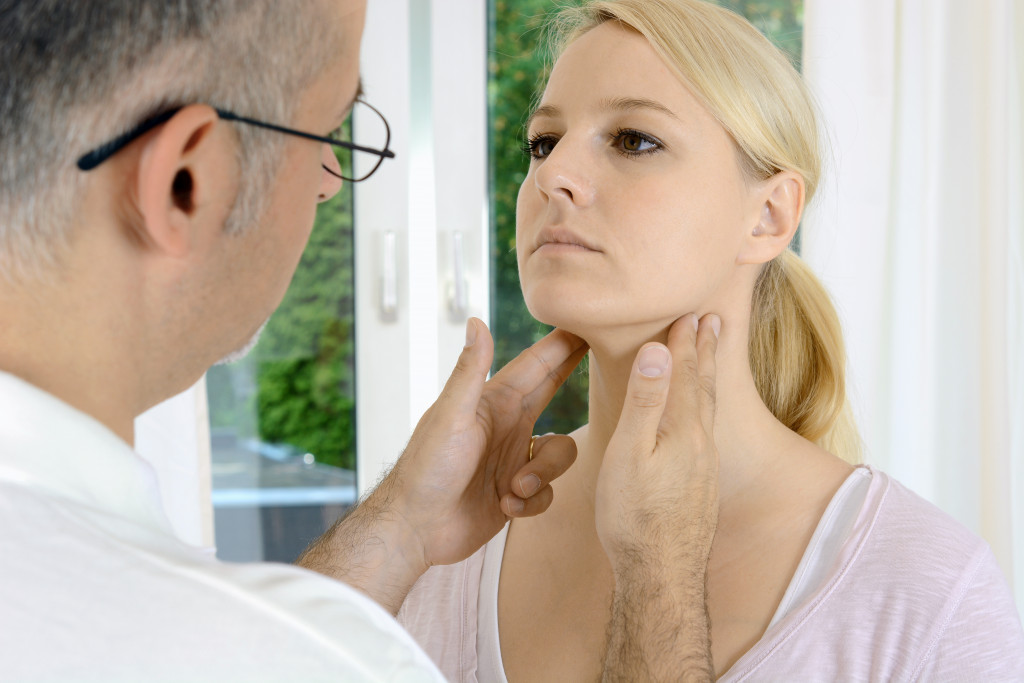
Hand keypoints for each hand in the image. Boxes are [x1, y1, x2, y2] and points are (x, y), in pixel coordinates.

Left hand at [388, 318, 586, 566]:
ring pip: (560, 454)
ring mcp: (513, 459)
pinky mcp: (516, 493)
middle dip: (574, 379)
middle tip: (611, 361)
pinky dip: (531, 502)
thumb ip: (470, 371)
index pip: (537, 364)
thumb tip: (476, 320)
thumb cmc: (427, 468)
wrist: (415, 528)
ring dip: (543, 473)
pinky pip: (548, 492)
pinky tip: (505, 507)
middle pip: (554, 393)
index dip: (563, 343)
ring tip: (515, 488)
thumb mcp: (451, 416)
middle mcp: (509, 425)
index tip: (591, 320)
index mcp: (495, 402)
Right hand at [596, 313, 719, 680]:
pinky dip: (704, 408)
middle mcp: (701, 444)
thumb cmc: (634, 515)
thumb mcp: (630, 452)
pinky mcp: (700, 488)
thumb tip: (660, 350)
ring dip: (708, 377)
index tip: (688, 311)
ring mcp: (704, 468)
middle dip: (705, 351)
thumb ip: (646, 401)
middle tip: (712, 320)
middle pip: (705, 386)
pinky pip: (706, 431)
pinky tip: (699, 420)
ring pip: (708, 410)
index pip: (685, 373)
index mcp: (683, 430)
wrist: (661, 575)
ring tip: (709, 358)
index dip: (685, 341)